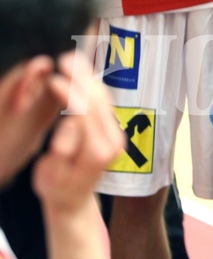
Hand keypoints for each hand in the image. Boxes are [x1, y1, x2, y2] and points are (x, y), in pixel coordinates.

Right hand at [32, 51, 124, 212]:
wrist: (74, 201)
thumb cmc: (57, 189)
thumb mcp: (51, 174)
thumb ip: (61, 150)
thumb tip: (70, 125)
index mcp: (97, 151)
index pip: (85, 114)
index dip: (71, 94)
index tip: (56, 78)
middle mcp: (112, 141)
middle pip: (98, 102)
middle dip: (82, 78)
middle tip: (66, 58)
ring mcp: (115, 135)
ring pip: (104, 100)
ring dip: (89, 78)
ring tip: (74, 59)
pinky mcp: (112, 132)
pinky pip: (104, 104)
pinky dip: (94, 86)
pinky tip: (83, 74)